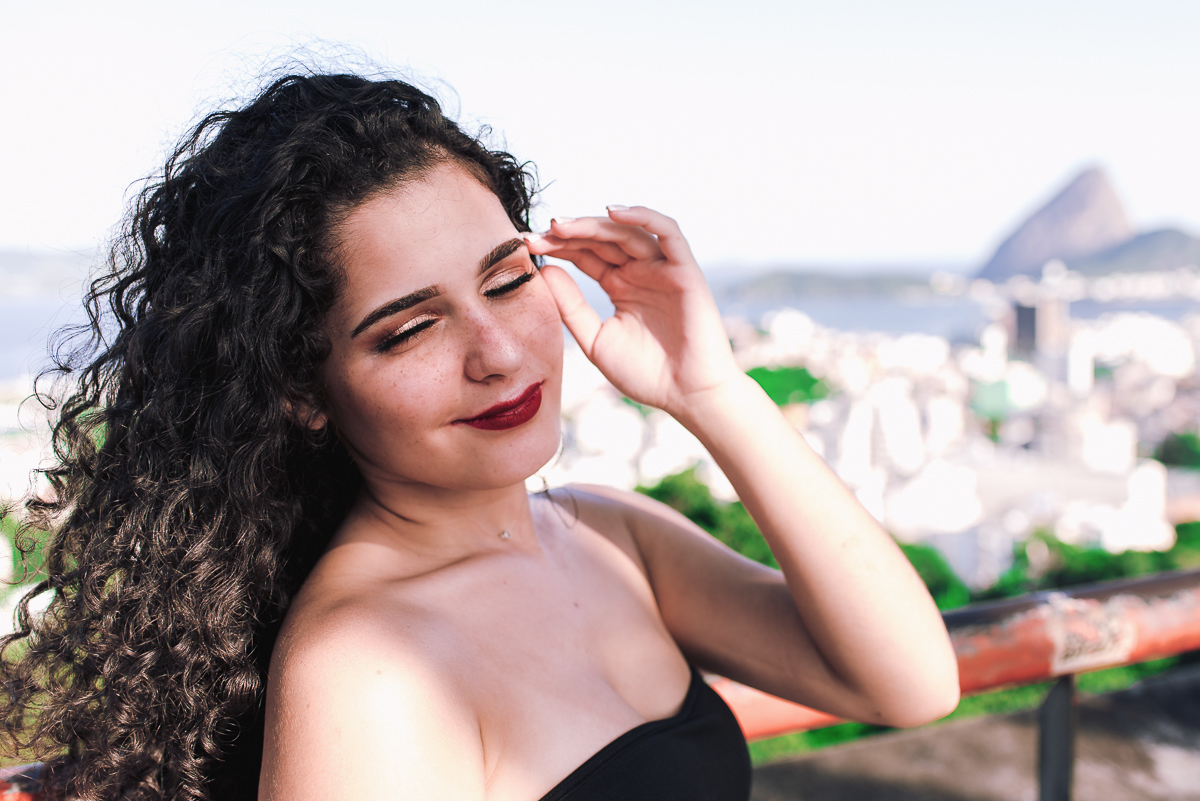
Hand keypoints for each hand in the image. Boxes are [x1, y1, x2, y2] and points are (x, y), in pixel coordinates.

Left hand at [524, 206, 739, 416]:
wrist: (687, 397)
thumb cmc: (646, 374)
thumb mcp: (595, 340)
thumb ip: (571, 307)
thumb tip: (546, 271)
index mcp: (619, 285)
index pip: (584, 254)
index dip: (556, 246)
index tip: (524, 244)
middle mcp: (639, 271)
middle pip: (600, 239)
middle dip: (567, 233)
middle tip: (536, 234)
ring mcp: (662, 268)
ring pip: (626, 232)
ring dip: (593, 224)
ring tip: (561, 225)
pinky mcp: (685, 270)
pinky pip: (668, 233)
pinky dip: (644, 217)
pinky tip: (613, 214)